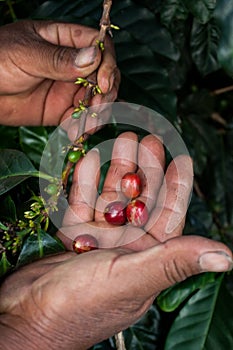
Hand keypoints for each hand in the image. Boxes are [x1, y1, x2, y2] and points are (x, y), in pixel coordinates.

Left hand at [0, 20, 119, 126]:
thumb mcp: (26, 54)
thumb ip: (59, 59)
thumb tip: (93, 58)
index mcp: (65, 41)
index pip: (100, 47)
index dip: (107, 64)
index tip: (102, 83)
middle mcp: (72, 65)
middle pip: (104, 76)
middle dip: (106, 94)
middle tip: (97, 107)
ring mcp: (68, 89)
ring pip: (96, 100)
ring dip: (97, 114)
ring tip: (87, 125)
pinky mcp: (61, 111)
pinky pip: (80, 119)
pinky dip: (82, 128)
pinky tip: (75, 133)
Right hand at [0, 132, 231, 349]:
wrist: (26, 319)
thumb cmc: (81, 305)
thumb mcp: (132, 278)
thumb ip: (175, 262)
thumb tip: (226, 257)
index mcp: (146, 261)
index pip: (168, 217)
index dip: (176, 187)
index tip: (180, 157)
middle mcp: (125, 250)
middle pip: (139, 202)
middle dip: (144, 170)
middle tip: (146, 140)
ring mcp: (98, 242)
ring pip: (111, 199)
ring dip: (116, 170)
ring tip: (121, 141)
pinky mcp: (73, 238)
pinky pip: (83, 204)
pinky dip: (85, 183)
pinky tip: (89, 160)